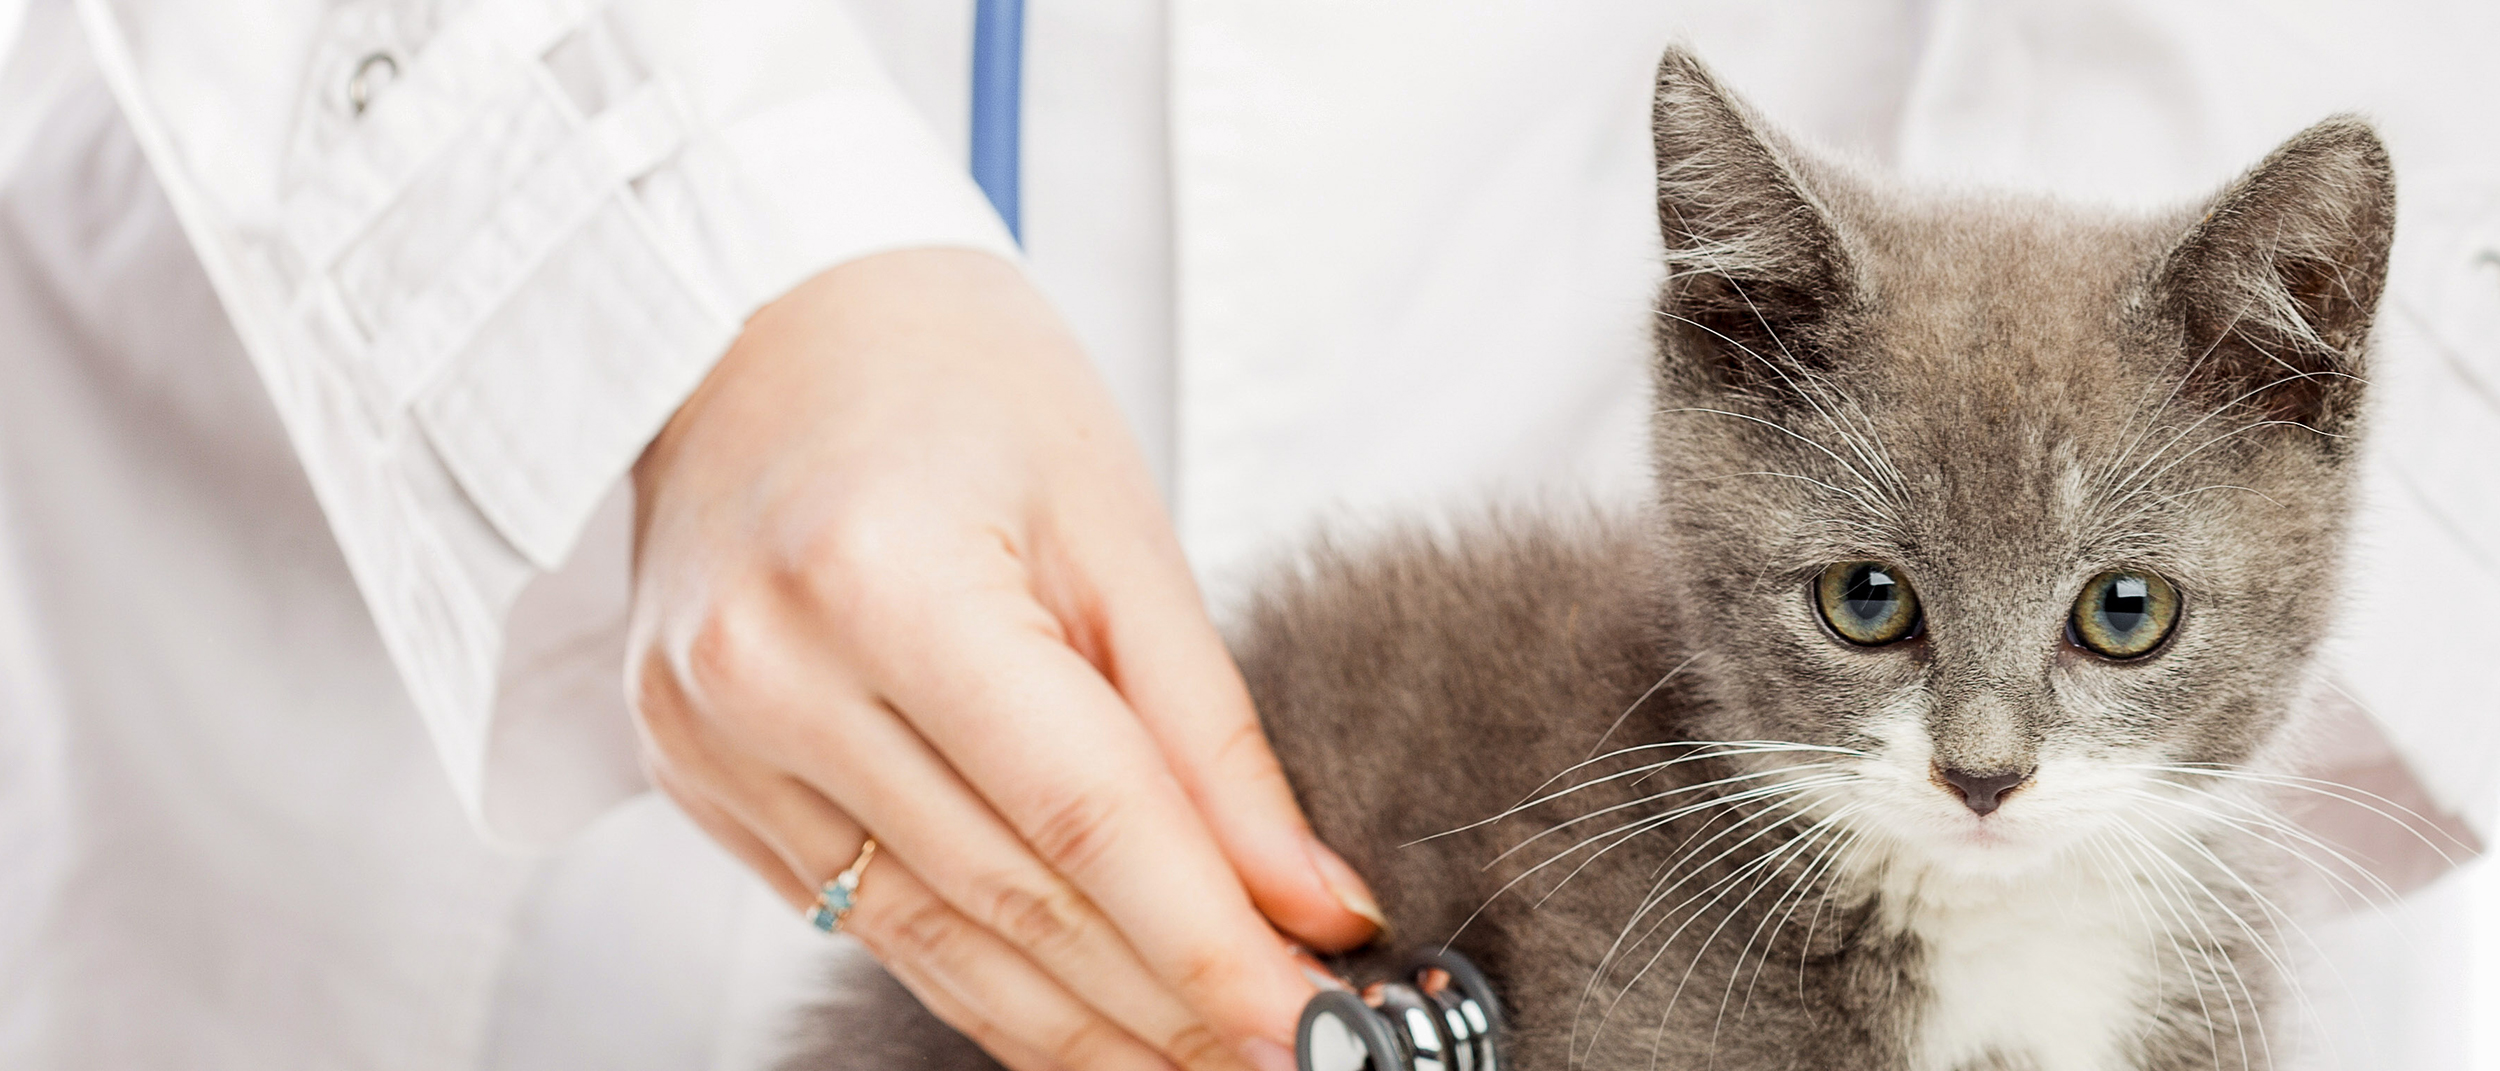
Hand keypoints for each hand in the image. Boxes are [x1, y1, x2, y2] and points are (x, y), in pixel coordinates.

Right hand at [627, 248, 1382, 1070]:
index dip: (1211, 943)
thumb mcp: (1113, 523)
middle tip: (1297, 1062)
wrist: (753, 317)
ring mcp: (713, 741)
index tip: (1318, 1021)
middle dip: (1168, 1004)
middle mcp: (770, 675)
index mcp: (881, 577)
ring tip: (1202, 1070)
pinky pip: (862, 920)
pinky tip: (1081, 1022)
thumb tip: (1302, 900)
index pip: (1083, 815)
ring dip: (1083, 1030)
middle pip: (1010, 901)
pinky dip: (983, 981)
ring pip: (932, 943)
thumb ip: (1208, 731)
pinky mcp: (696, 782)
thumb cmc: (951, 378)